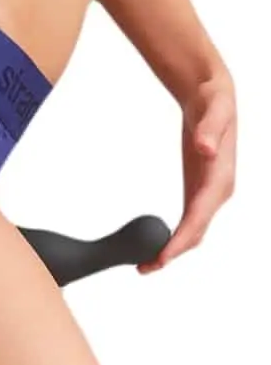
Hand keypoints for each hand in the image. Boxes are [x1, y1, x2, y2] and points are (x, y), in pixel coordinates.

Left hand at [139, 75, 236, 272]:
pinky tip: (155, 244)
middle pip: (196, 232)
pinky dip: (172, 236)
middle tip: (144, 268)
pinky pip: (187, 221)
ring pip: (192, 231)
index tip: (162, 256)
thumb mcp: (214, 108)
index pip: (199, 218)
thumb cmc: (215, 101)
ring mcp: (209, 193)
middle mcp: (218, 191)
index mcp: (220, 178)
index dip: (180, 240)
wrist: (215, 96)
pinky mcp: (199, 190)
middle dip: (172, 253)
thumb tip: (206, 149)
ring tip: (145, 264)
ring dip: (171, 250)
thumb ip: (210, 129)